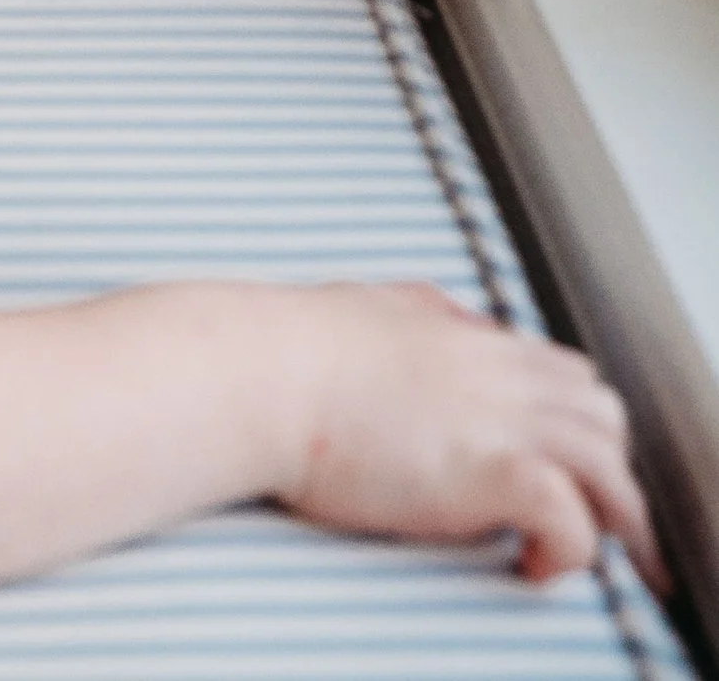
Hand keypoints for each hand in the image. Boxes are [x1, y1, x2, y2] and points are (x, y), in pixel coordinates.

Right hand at [282, 281, 662, 588]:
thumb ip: (419, 314)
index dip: (570, 422)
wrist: (259, 372)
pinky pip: (573, 519)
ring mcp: (501, 420)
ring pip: (609, 467)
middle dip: (605, 464)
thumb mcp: (370, 306)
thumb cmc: (290, 348)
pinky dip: (570, 549)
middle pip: (602, 415)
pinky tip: (531, 562)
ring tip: (571, 549)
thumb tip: (442, 319)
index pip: (563, 373)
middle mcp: (497, 372)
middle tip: (578, 509)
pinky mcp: (492, 472)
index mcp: (466, 337)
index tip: (555, 461)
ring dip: (605, 513)